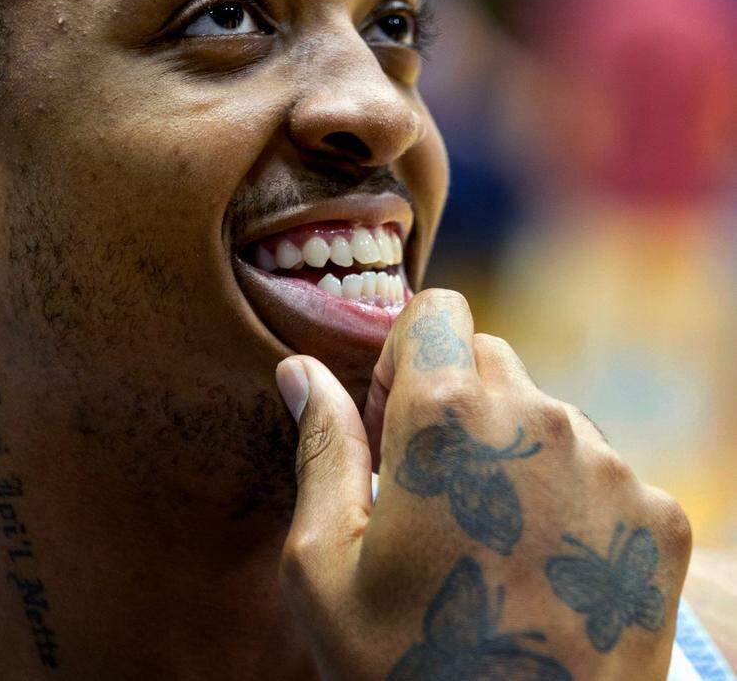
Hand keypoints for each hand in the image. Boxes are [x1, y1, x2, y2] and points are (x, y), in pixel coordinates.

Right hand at [275, 288, 691, 679]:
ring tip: (488, 543)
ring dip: (511, 452)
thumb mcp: (325, 568)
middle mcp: (538, 421)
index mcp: (447, 420)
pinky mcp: (658, 518)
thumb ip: (321, 448)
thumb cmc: (406, 670)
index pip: (435, 312)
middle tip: (430, 492)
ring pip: (546, 415)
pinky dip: (568, 500)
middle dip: (454, 402)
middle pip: (490, 358)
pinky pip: (601, 471)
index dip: (402, 359)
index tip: (389, 424)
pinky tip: (544, 572)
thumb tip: (299, 369)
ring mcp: (609, 468)